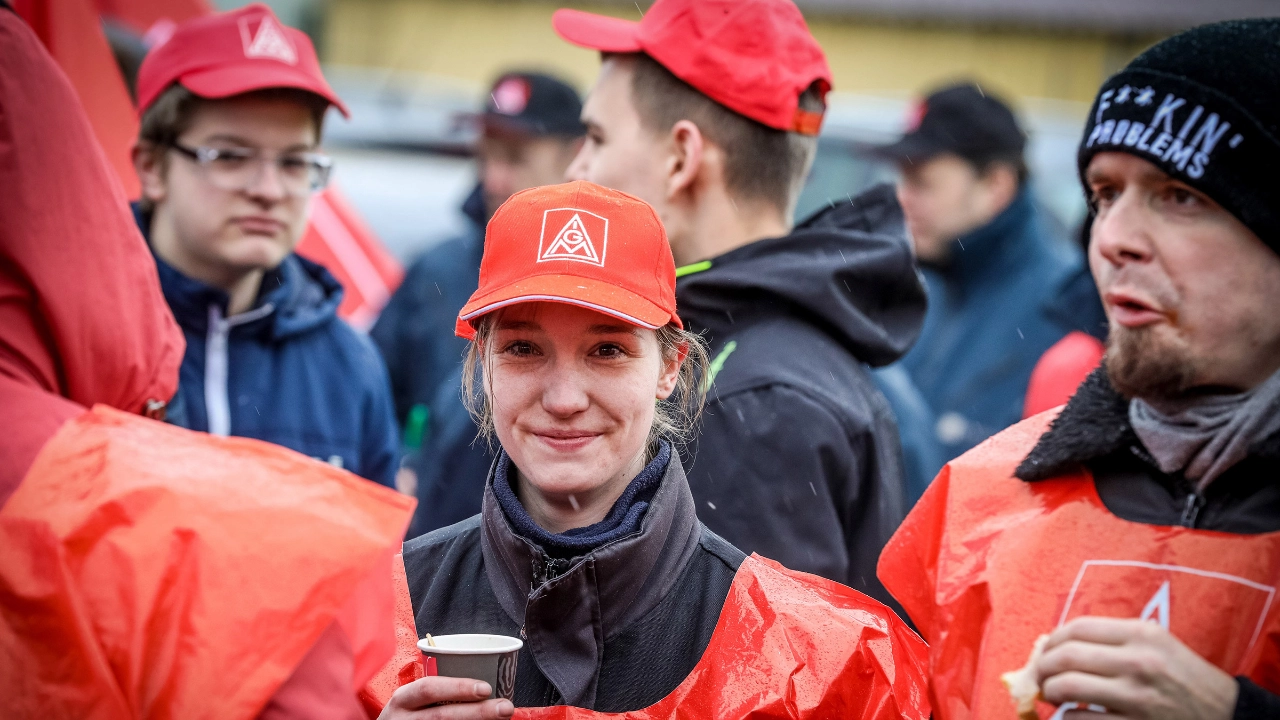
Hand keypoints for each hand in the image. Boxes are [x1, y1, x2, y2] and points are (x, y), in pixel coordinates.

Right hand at [377, 676, 514, 718]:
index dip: (458, 687)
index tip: (486, 688)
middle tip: (505, 707)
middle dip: (478, 712)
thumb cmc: (408, 715)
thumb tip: (487, 687)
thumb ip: (440, 693)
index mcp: (403, 699)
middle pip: (442, 716)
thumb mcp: (413, 700)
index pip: (428, 689)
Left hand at [1035, 616, 1237, 718]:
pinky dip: (1066, 718)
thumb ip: (1114, 640)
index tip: (1045, 651)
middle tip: (1040, 677)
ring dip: (1049, 692)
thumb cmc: (1185, 678)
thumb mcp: (1158, 645)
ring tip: (1050, 696)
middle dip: (1042, 667)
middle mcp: (1139, 662)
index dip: (1051, 640)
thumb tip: (1059, 644)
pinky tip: (1070, 716)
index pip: (1077, 627)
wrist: (1228, 715)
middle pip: (1065, 656)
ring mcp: (1137, 697)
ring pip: (1067, 687)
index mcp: (1142, 634)